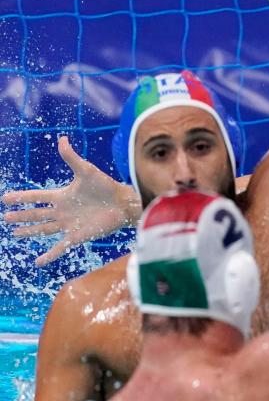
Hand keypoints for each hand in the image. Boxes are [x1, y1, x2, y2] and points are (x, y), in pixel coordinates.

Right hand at [2, 136, 137, 265]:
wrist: (124, 202)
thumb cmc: (106, 186)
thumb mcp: (86, 171)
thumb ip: (71, 157)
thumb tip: (62, 138)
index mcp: (62, 196)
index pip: (37, 197)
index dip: (21, 198)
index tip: (5, 198)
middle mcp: (63, 211)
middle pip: (36, 214)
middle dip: (21, 216)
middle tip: (5, 218)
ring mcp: (69, 225)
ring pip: (43, 229)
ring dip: (29, 232)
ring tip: (14, 234)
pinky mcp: (77, 236)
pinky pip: (60, 247)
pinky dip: (50, 255)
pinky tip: (38, 262)